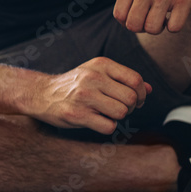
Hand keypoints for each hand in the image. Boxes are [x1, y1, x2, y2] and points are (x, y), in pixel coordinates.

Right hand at [32, 57, 150, 133]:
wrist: (41, 94)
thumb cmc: (74, 85)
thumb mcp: (97, 74)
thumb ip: (123, 79)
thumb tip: (149, 89)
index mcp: (100, 64)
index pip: (136, 80)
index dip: (141, 94)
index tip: (134, 100)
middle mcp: (92, 78)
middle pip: (131, 98)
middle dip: (129, 107)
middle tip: (117, 108)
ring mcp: (84, 96)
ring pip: (121, 113)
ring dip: (117, 117)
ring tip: (105, 113)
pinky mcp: (77, 114)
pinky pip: (108, 126)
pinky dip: (106, 126)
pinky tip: (96, 120)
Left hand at [113, 0, 190, 33]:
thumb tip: (126, 18)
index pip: (119, 15)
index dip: (127, 21)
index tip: (139, 17)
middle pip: (133, 26)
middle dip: (142, 27)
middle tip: (153, 18)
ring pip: (152, 29)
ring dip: (159, 27)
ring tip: (165, 16)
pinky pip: (174, 28)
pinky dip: (175, 26)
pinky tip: (178, 13)